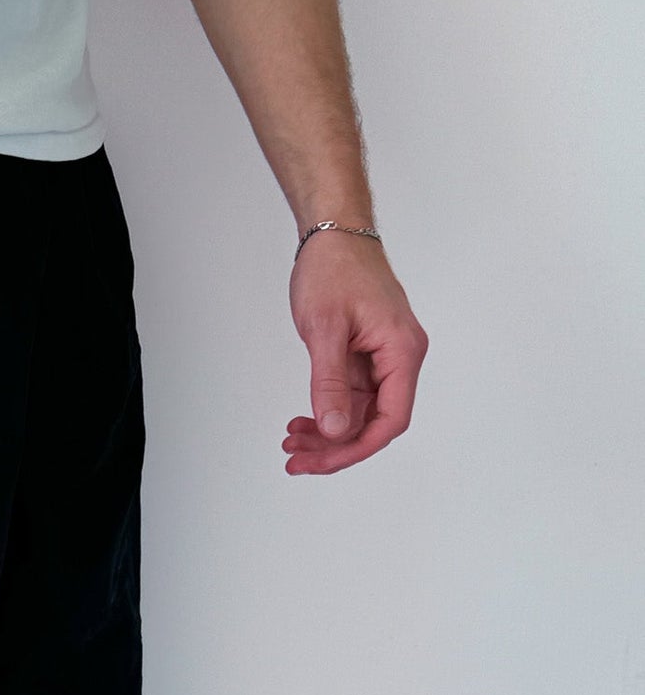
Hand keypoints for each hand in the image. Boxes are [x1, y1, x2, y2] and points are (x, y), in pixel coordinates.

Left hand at [282, 233, 427, 473]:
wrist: (333, 233)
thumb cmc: (334, 268)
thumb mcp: (326, 329)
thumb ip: (331, 383)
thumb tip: (336, 429)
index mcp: (402, 352)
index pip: (392, 419)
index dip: (357, 447)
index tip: (322, 461)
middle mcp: (399, 358)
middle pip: (374, 422)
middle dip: (335, 447)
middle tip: (296, 459)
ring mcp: (382, 359)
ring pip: (359, 414)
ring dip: (327, 433)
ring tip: (292, 442)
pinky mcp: (365, 356)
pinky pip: (350, 397)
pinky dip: (326, 411)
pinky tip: (302, 422)